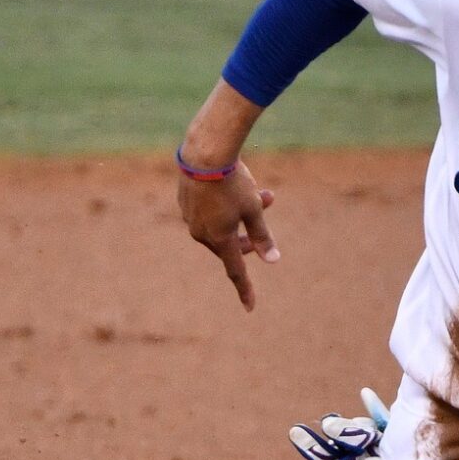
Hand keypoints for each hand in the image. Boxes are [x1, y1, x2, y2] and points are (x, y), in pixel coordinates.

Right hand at [180, 162, 278, 309]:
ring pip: (220, 224)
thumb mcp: (254, 209)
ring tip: (264, 193)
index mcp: (220, 240)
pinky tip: (233, 183)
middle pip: (230, 244)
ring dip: (241, 214)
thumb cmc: (233, 182)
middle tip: (267, 214)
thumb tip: (273, 260)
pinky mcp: (185, 201)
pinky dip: (223, 205)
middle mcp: (202, 233)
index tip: (250, 308)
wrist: (205, 152)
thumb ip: (262, 236)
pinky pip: (207, 211)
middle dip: (250, 234)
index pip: (235, 271)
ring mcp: (191, 217)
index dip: (245, 289)